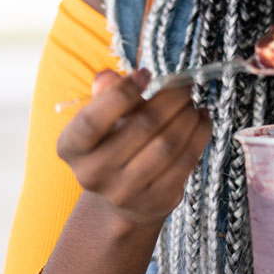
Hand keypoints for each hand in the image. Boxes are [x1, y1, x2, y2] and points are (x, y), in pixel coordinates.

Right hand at [57, 69, 210, 228]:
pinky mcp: (157, 200)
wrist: (125, 195)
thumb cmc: (114, 142)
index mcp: (71, 147)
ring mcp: (125, 192)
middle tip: (185, 85)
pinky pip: (186, 160)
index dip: (121, 94)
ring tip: (192, 103)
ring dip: (188, 115)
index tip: (147, 73)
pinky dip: (200, 133)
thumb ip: (106, 94)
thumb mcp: (105, 117)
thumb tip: (107, 77)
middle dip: (171, 98)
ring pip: (168, 144)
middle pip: (142, 126)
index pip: (92, 121)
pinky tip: (202, 119)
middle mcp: (92, 174)